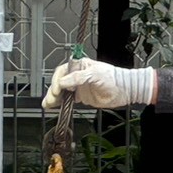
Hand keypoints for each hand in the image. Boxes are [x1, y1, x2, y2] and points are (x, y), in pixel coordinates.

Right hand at [42, 58, 156, 109]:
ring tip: (48, 104)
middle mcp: (76, 75)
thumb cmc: (113, 78)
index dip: (57, 80)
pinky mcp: (81, 96)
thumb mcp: (95, 74)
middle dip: (53, 91)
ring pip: (61, 91)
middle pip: (59, 82)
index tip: (57, 90)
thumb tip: (63, 82)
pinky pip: (67, 99)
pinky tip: (53, 106)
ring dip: (53, 98)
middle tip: (52, 99)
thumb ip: (78, 78)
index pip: (62, 72)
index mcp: (79, 66)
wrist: (124, 90)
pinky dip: (59, 103)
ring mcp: (78, 86)